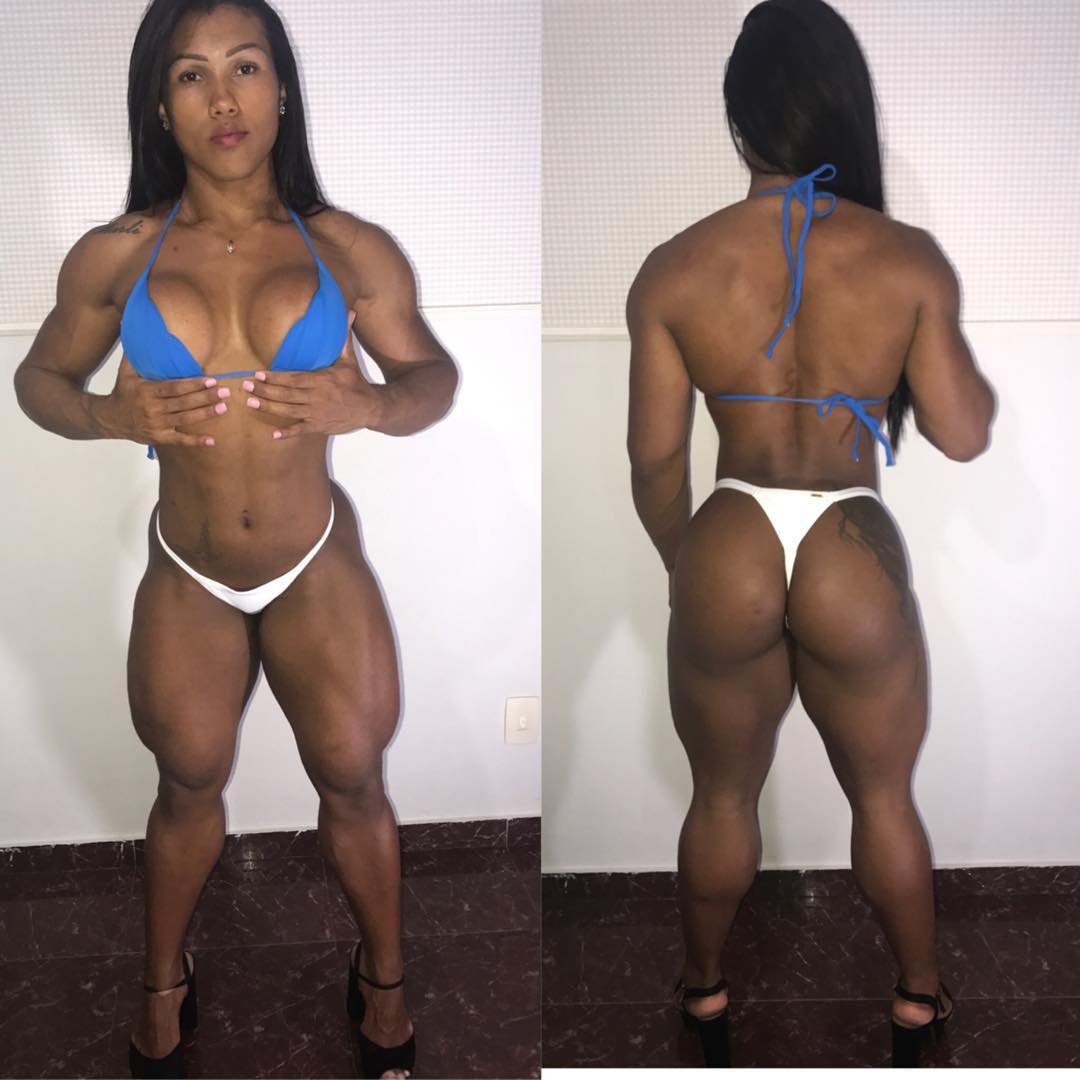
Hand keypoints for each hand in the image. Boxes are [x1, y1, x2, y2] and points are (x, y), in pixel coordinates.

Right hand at [100, 355, 227, 446]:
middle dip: (206, 397)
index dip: (193, 385)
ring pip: (185, 419)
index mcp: (147, 391)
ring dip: (206, 414)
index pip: (174, 388)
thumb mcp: (125, 372)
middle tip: (225, 392)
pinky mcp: (159, 438)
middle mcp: (152, 409)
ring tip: (224, 407)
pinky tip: (212, 440)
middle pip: (184, 403)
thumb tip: (137, 329)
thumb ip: (135, 355)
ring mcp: (157, 425)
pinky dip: (195, 441)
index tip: (210, 380)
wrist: (110, 419)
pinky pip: (180, 440)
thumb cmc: (123, 392)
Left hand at [242, 310, 383, 441]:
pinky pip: (301, 430)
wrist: (372, 408)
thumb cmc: (357, 383)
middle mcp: (316, 397)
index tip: (257, 375)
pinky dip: (288, 433)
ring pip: (289, 411)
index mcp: (321, 380)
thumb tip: (348, 313)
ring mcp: (317, 413)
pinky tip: (274, 434)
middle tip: (245, 387)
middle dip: (264, 390)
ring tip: (251, 403)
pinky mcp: (320, 426)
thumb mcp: (349, 360)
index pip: (293, 378)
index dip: (274, 377)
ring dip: (269, 407)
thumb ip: (343, 338)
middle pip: (286, 394)